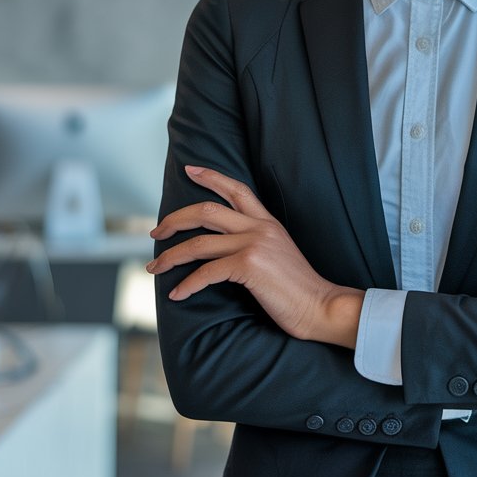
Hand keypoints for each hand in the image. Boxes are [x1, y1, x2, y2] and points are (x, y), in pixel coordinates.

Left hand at [147, 165, 362, 347]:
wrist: (321, 306)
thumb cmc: (299, 289)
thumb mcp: (279, 254)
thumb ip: (256, 243)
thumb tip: (225, 249)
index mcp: (268, 222)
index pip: (237, 189)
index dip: (211, 177)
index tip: (190, 170)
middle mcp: (260, 228)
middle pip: (207, 211)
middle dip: (175, 219)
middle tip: (157, 231)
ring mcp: (255, 245)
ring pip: (199, 243)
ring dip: (171, 256)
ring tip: (155, 267)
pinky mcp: (250, 266)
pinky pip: (206, 273)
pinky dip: (187, 285)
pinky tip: (177, 294)